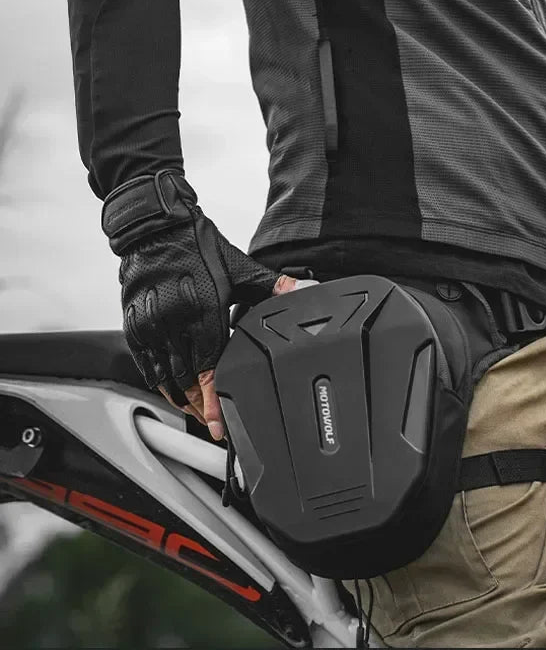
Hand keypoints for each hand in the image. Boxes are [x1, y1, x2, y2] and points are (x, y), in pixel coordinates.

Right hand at [103, 171, 281, 424]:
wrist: (156, 226)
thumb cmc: (198, 245)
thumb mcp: (241, 267)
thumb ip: (274, 287)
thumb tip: (305, 293)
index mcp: (203, 310)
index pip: (209, 365)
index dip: (213, 397)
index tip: (217, 421)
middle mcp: (173, 321)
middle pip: (187, 378)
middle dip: (201, 406)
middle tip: (214, 424)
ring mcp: (150, 325)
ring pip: (165, 377)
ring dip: (182, 399)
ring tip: (198, 414)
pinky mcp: (135, 325)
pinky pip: (147, 366)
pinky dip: (161, 384)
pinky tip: (174, 392)